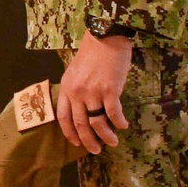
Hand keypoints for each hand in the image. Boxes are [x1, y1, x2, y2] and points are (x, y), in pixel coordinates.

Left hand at [57, 31, 131, 153]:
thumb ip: (75, 88)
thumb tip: (82, 106)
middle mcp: (77, 92)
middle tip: (96, 150)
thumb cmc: (93, 51)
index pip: (64, 117)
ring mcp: (93, 92)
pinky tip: (123, 126)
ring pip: (97, 122)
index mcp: (67, 88)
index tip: (76, 143)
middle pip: (80, 124)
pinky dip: (119, 122)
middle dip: (88, 141)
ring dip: (106, 135)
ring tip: (112, 142)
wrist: (107, 36)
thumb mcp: (75, 70)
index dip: (70, 133)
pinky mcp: (110, 89)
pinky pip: (113, 113)